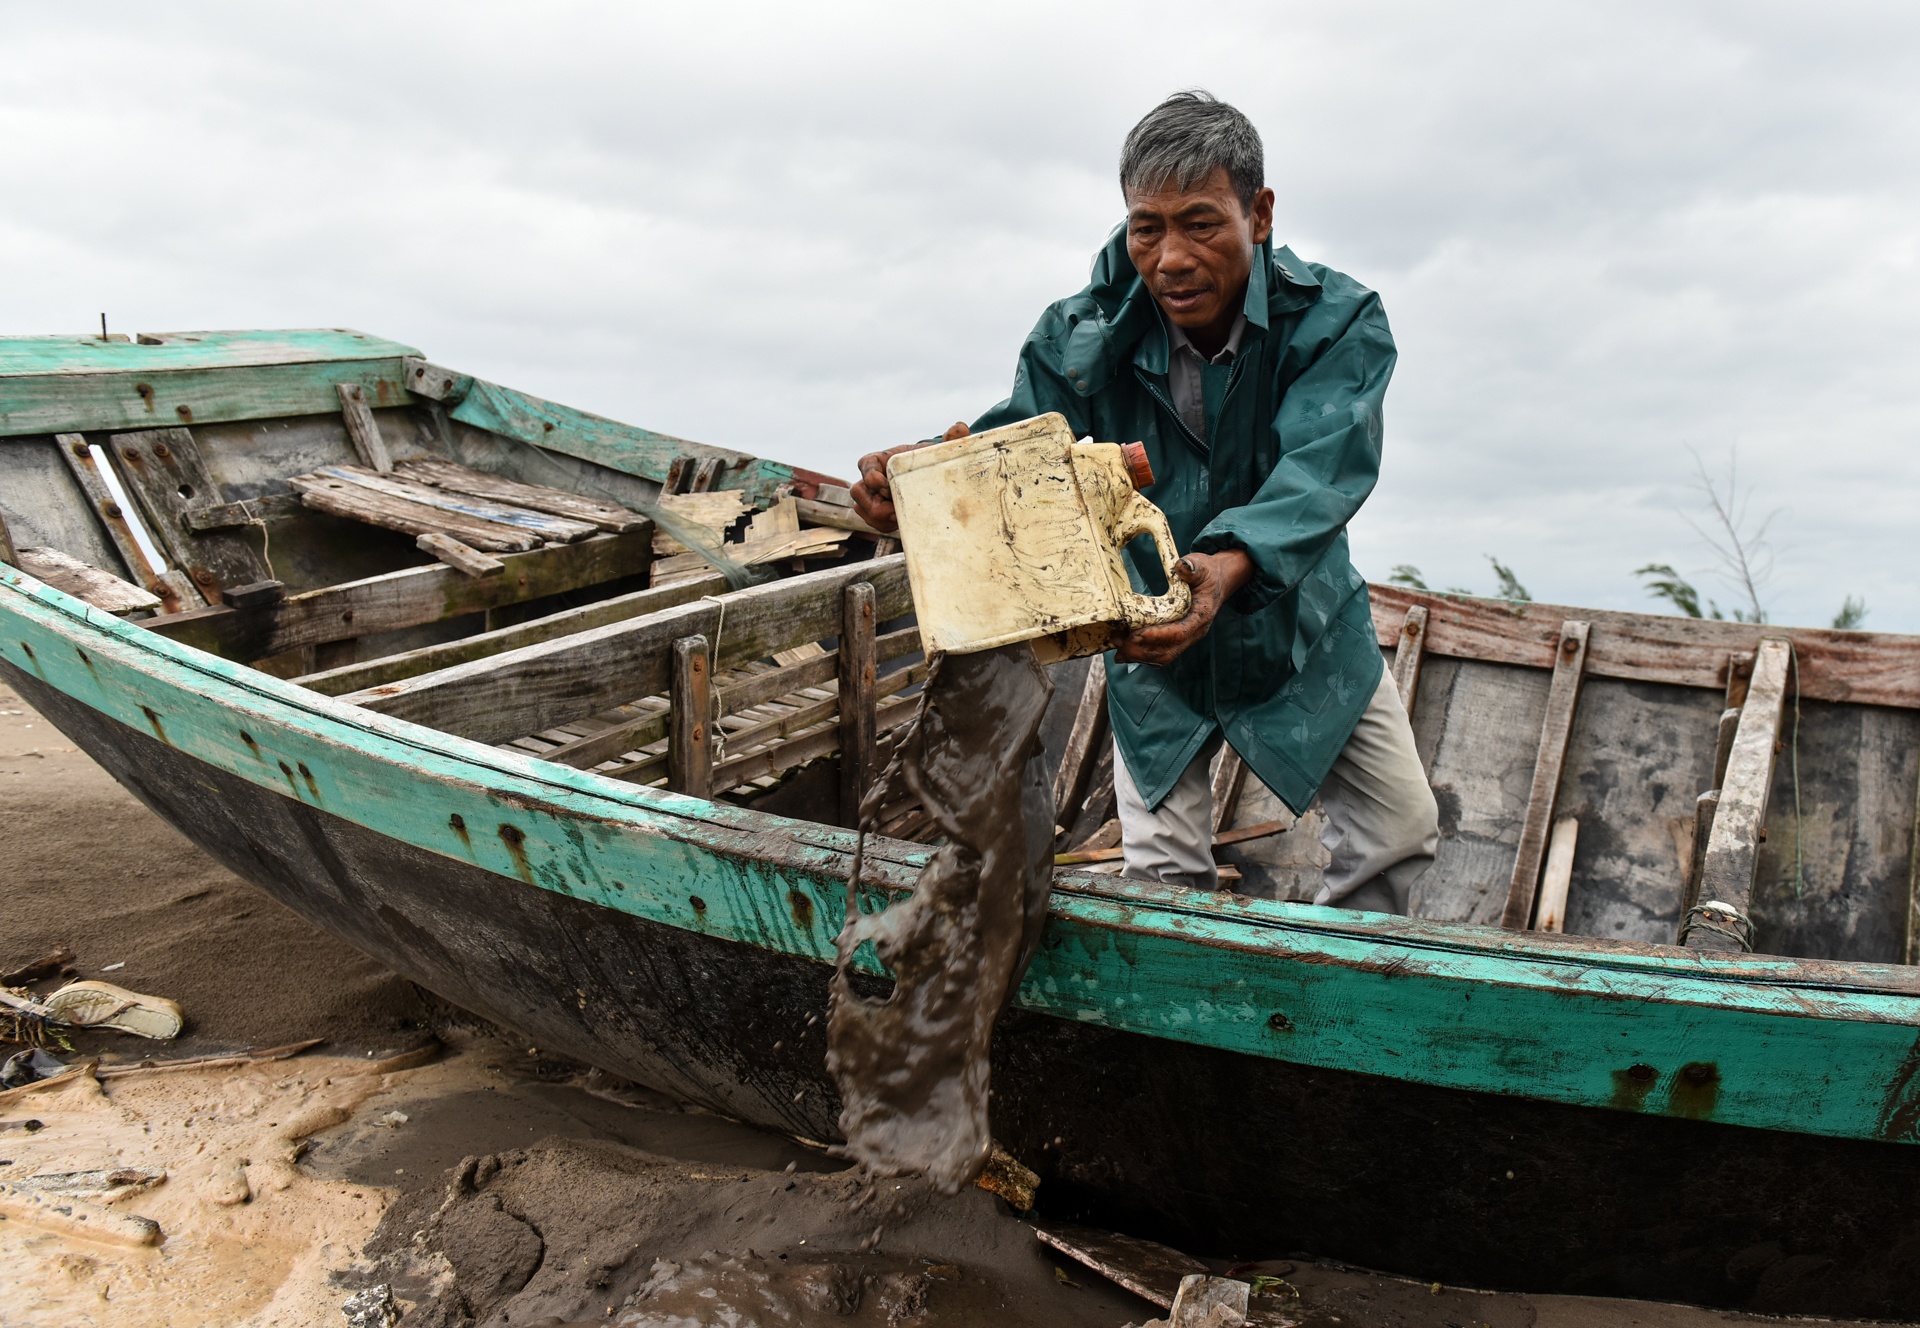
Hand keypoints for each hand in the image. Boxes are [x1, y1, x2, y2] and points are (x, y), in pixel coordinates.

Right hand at [851, 422, 969, 532]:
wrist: (927, 479)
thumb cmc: (927, 462)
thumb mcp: (938, 452)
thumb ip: (949, 440)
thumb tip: (960, 428)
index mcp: (881, 460)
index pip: (865, 464)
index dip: (869, 474)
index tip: (881, 483)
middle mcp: (871, 478)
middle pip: (859, 492)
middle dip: (875, 504)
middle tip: (896, 510)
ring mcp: (871, 497)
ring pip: (863, 510)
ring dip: (880, 518)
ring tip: (901, 518)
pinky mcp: (876, 513)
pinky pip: (873, 523)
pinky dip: (885, 526)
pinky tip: (902, 523)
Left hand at [1113, 549, 1254, 666]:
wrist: (1217, 581)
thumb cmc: (1207, 573)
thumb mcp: (1202, 565)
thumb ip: (1193, 567)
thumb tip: (1181, 566)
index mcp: (1202, 615)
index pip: (1180, 632)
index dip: (1158, 636)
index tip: (1136, 634)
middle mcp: (1195, 631)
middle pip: (1168, 651)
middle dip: (1142, 650)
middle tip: (1118, 642)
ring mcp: (1187, 638)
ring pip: (1163, 656)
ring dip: (1139, 655)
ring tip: (1117, 646)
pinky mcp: (1178, 639)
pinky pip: (1160, 653)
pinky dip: (1142, 654)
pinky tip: (1124, 651)